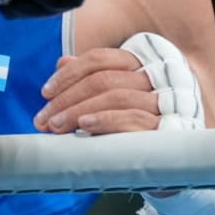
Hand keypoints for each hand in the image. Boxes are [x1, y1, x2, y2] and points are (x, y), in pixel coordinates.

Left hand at [33, 48, 161, 134]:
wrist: (170, 156)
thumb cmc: (134, 120)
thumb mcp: (109, 95)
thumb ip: (89, 77)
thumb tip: (62, 62)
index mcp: (136, 63)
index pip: (98, 59)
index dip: (69, 73)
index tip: (45, 92)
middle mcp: (151, 77)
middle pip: (102, 79)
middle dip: (67, 97)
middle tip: (43, 117)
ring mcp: (160, 101)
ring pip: (115, 96)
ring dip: (79, 110)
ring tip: (56, 125)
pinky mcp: (164, 126)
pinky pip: (133, 117)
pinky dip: (105, 119)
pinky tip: (84, 125)